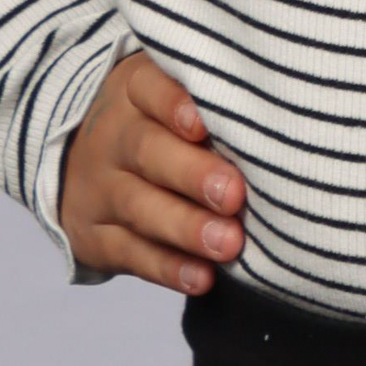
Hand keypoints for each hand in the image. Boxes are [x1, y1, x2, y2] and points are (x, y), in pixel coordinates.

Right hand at [57, 50, 247, 294]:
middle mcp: (113, 136)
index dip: (173, 104)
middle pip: (147, 151)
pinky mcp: (94, 236)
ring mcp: (99, 188)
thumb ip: (217, 101)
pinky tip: (201, 277)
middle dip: (193, 175)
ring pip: (139, 207)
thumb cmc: (160, 121)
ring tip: (228, 244)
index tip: (202, 124)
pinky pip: (129, 253)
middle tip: (234, 195)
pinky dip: (167, 268)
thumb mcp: (174, 92)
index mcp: (135, 90)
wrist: (82, 159)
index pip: (149, 87)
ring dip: (186, 227)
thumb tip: (282, 117)